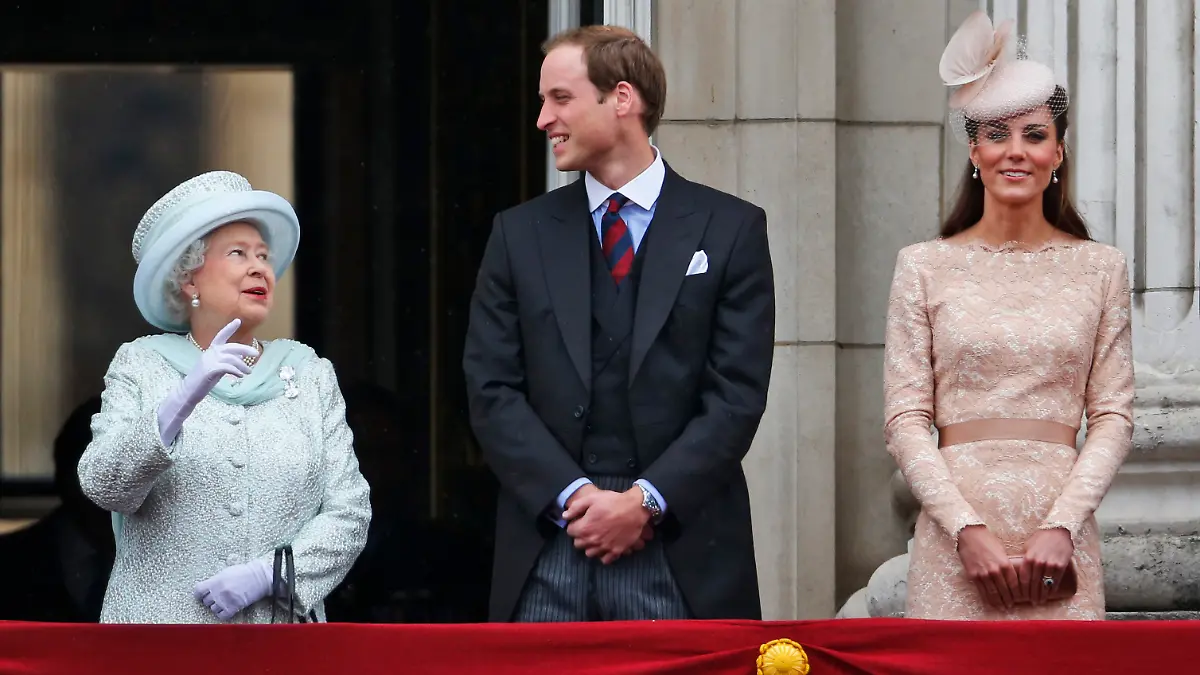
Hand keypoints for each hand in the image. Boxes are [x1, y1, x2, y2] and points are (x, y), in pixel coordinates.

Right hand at [157, 318, 258, 443]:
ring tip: (248, 372)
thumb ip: (226, 360)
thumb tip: (239, 354)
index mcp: (210, 351)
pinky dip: (236, 371)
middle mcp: (209, 354)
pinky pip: (227, 367)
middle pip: (230, 347)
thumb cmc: (202, 381)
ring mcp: (208, 361)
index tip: (238, 320)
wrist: (187, 392)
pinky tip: (240, 376)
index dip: (229, 328)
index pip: (220, 336)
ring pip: (231, 358)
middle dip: (245, 349)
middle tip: (256, 353)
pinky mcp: (209, 370)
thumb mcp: (216, 368)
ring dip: (243, 365)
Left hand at [193, 559, 271, 620]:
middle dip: (211, 599)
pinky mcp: (233, 607)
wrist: (260, 577)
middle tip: (218, 596)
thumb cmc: (245, 572)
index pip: (198, 591)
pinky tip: (227, 608)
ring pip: (213, 609)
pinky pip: (222, 615)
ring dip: (218, 606)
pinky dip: (223, 613)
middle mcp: (218, 592)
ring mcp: (225, 600)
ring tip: (225, 601)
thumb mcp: (226, 572)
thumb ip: (215, 580)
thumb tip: (208, 587)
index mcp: (215, 581)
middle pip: (206, 601)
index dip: (199, 594)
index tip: (202, 594)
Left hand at [564, 488, 649, 563]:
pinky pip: (605, 560)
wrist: (635, 508)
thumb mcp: (592, 498)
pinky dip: (603, 554)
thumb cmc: (613, 501)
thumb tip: (565, 516)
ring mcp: (604, 548)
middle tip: (588, 528)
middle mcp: (593, 541)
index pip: (570, 531)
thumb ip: (576, 507)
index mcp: (585, 528)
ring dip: (590, 546)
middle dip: (581, 536)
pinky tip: (606, 546)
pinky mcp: (616, 551)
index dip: (574, 524)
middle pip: (578, 544)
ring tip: (596, 537)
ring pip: (590, 553)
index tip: (580, 520)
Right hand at [956, 524, 1019, 610]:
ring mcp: (983, 574)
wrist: (969, 535)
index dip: (1017, 593)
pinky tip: (990, 603)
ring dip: (999, 602)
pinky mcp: (973, 575)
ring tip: (1002, 608)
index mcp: (1005, 564)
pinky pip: (982, 591)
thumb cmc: (987, 541)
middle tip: (1010, 606)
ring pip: (993, 593)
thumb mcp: (1001, 552)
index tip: (1019, 598)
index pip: (1014, 584)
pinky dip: (987, 599)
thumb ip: (1006, 565)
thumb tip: (1012, 578)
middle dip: (1009, 600)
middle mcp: (995, 571)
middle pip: (1005, 591)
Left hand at [1022, 527, 1073, 604]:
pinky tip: (1050, 595)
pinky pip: (1056, 581)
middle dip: (1033, 595)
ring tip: (1040, 601)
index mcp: (1028, 558)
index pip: (1024, 579)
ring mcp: (1051, 565)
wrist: (1058, 531)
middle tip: (1032, 602)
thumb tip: (1018, 572)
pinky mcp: (1061, 566)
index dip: (1023, 589)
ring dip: (1042, 595)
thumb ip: (1025, 559)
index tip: (1021, 596)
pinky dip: (1052, 590)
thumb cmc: (1041, 539)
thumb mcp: (1028, 547)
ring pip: (1045, 585)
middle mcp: (1039, 563)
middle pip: (1034, 584)